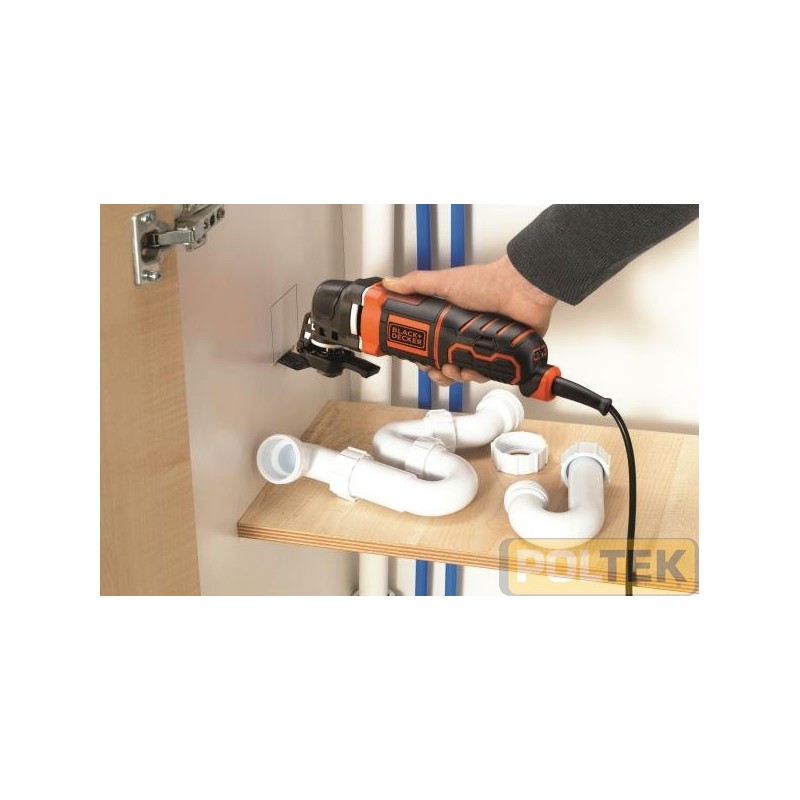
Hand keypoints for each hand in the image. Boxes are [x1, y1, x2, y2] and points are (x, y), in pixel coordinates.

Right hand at [382, 254, 556, 386]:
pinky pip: (490, 372)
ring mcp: (486, 344)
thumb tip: (392, 283)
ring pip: (467, 371)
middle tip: (439, 370)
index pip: (432, 344)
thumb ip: (417, 283)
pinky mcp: (504, 353)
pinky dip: (481, 376)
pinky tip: (477, 371)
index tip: (420, 361)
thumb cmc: (489, 281)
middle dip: (441, 372)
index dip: (425, 356)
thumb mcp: (445, 282)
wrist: (521, 288)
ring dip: (459, 376)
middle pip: (448, 363)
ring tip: (457, 370)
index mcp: (453, 320)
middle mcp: (469, 333)